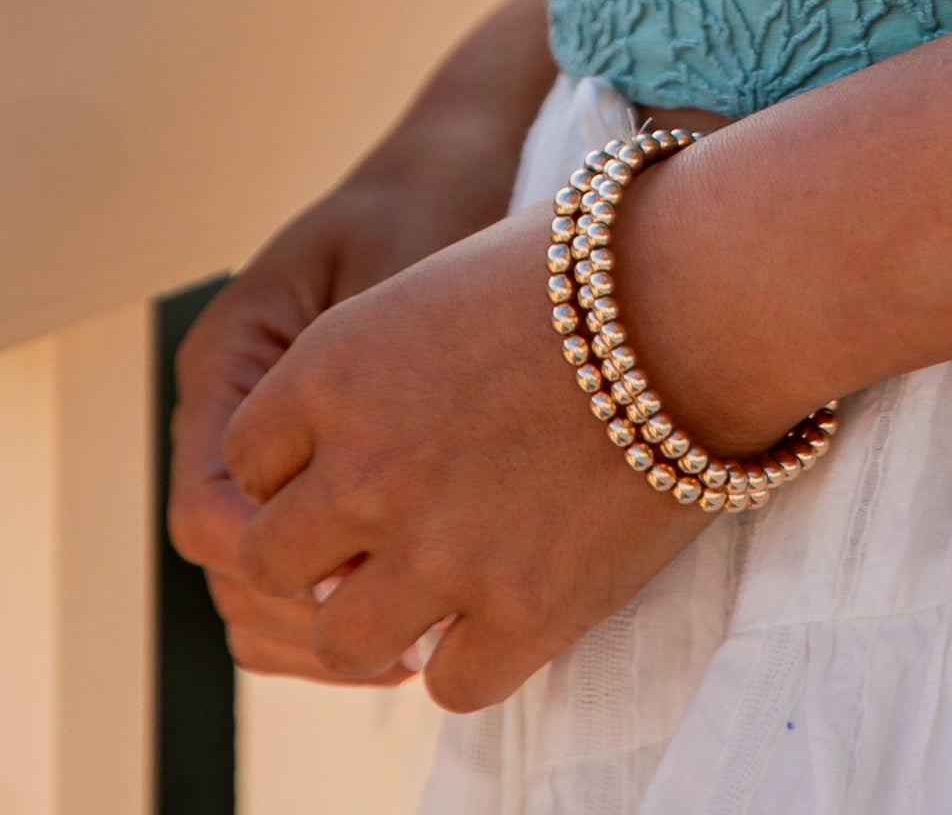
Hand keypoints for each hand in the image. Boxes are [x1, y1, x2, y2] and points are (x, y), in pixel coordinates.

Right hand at [169, 4, 552, 682]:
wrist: (463, 159)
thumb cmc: (437, 207)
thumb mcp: (400, 287)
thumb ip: (368, 396)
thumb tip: (348, 533)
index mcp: (232, 359)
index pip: (207, 507)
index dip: (271, 565)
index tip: (363, 583)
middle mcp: (229, 407)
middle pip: (224, 564)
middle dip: (300, 615)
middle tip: (401, 645)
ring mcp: (265, 439)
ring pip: (253, 579)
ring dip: (320, 625)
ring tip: (416, 647)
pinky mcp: (312, 461)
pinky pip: (297, 559)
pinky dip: (340, 605)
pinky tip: (420, 619)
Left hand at [221, 203, 717, 710]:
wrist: (707, 292)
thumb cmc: (590, 267)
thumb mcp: (441, 287)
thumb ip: (375, 375)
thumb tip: (352, 447)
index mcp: (333, 367)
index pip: (243, 461)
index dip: (298, 469)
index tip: (348, 467)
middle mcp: (363, 466)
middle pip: (270, 560)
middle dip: (320, 554)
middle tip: (385, 536)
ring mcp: (438, 549)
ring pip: (341, 641)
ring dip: (380, 621)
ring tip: (435, 589)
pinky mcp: (520, 612)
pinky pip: (447, 684)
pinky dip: (473, 657)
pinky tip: (510, 609)